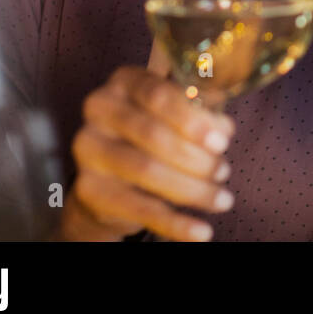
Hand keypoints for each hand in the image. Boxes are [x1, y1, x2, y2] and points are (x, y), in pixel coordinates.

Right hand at [61, 45, 235, 241]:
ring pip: (148, 171)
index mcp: (125, 81)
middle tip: (224, 172)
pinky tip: (201, 232)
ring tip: (222, 199)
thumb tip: (223, 128)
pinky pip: (139, 209)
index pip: (159, 94)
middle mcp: (99, 109)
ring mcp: (88, 149)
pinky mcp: (88, 190)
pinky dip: (176, 224)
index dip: (194, 118)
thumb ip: (203, 112)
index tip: (222, 141)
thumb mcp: (179, 114)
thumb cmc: (155, 133)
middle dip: (198, 158)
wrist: (110, 177)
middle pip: (154, 135)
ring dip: (194, 190)